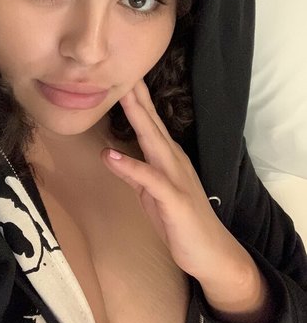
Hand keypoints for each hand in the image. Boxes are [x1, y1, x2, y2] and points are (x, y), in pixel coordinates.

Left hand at [102, 79, 269, 322]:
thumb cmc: (179, 221)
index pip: (150, 122)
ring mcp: (175, 178)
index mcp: (167, 157)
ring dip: (137, 119)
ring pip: (153, 142)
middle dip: (137, 97)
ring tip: (120, 97)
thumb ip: (134, 173)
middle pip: (152, 123)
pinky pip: (149, 180)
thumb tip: (112, 155)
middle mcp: (173, 161)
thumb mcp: (150, 194)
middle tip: (123, 70)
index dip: (136, 99)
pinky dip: (130, 167)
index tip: (123, 76)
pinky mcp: (174, 200)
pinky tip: (111, 156)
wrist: (211, 252)